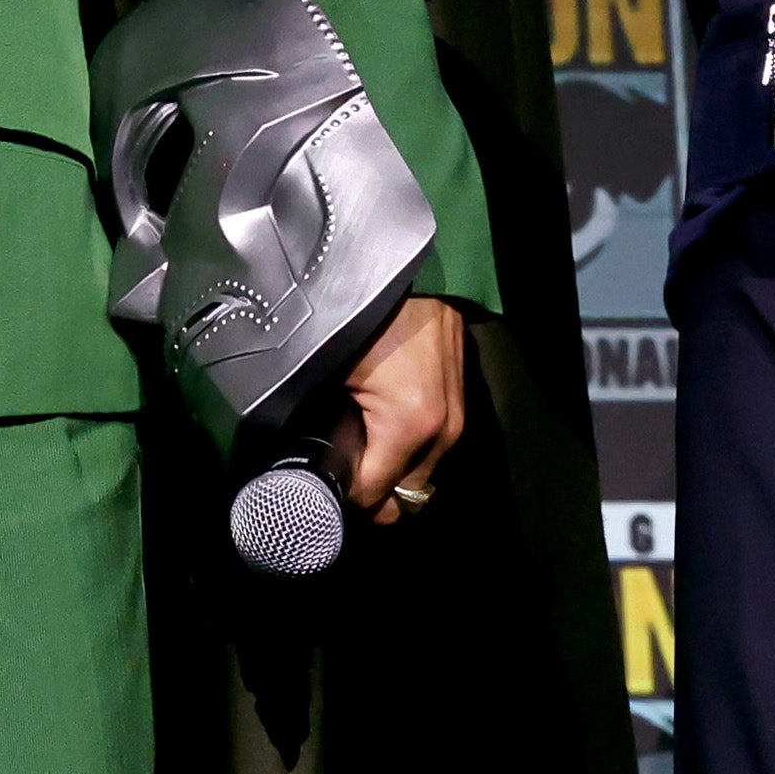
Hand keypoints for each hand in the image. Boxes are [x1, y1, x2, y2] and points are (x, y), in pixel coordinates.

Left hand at [338, 296, 468, 523]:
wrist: (422, 276)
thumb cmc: (369, 317)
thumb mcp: (336, 369)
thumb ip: (326, 422)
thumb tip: (311, 456)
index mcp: (410, 426)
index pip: (376, 494)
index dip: (346, 497)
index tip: (321, 486)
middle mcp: (442, 434)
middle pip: (407, 496)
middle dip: (374, 494)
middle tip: (340, 473)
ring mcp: (458, 422)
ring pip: (423, 476)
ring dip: (393, 474)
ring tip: (358, 452)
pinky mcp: (462, 408)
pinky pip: (434, 451)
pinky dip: (410, 453)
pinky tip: (381, 432)